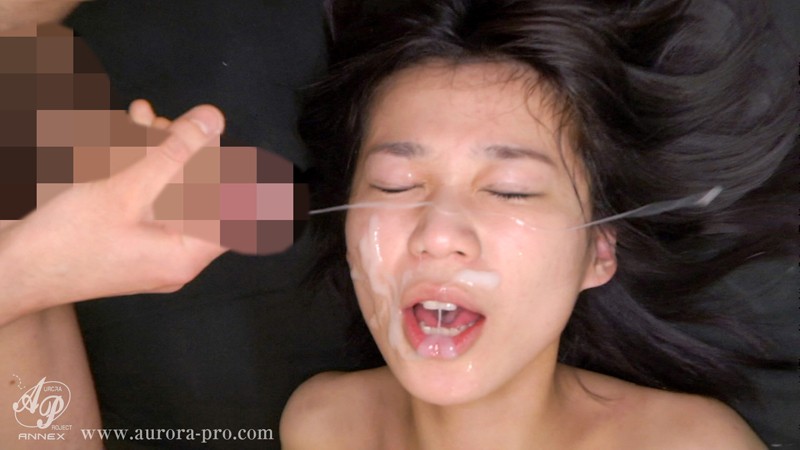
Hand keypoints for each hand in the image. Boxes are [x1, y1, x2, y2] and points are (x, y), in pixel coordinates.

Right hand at [0, 101, 226, 324]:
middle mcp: (176, 258)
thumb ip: (174, 152)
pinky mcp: (132, 242)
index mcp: (186, 255)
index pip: (239, 214)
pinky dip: (139, 172)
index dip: (235, 175)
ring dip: (159, 155)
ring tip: (141, 118)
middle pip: (205, 199)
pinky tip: (124, 135)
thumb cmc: (64, 242)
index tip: (221, 146)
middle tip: (167, 123)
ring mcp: (154, 252)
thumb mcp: (124, 189)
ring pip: (173, 196)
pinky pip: (148, 204)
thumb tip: (213, 120)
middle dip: (187, 155)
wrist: (10, 272)